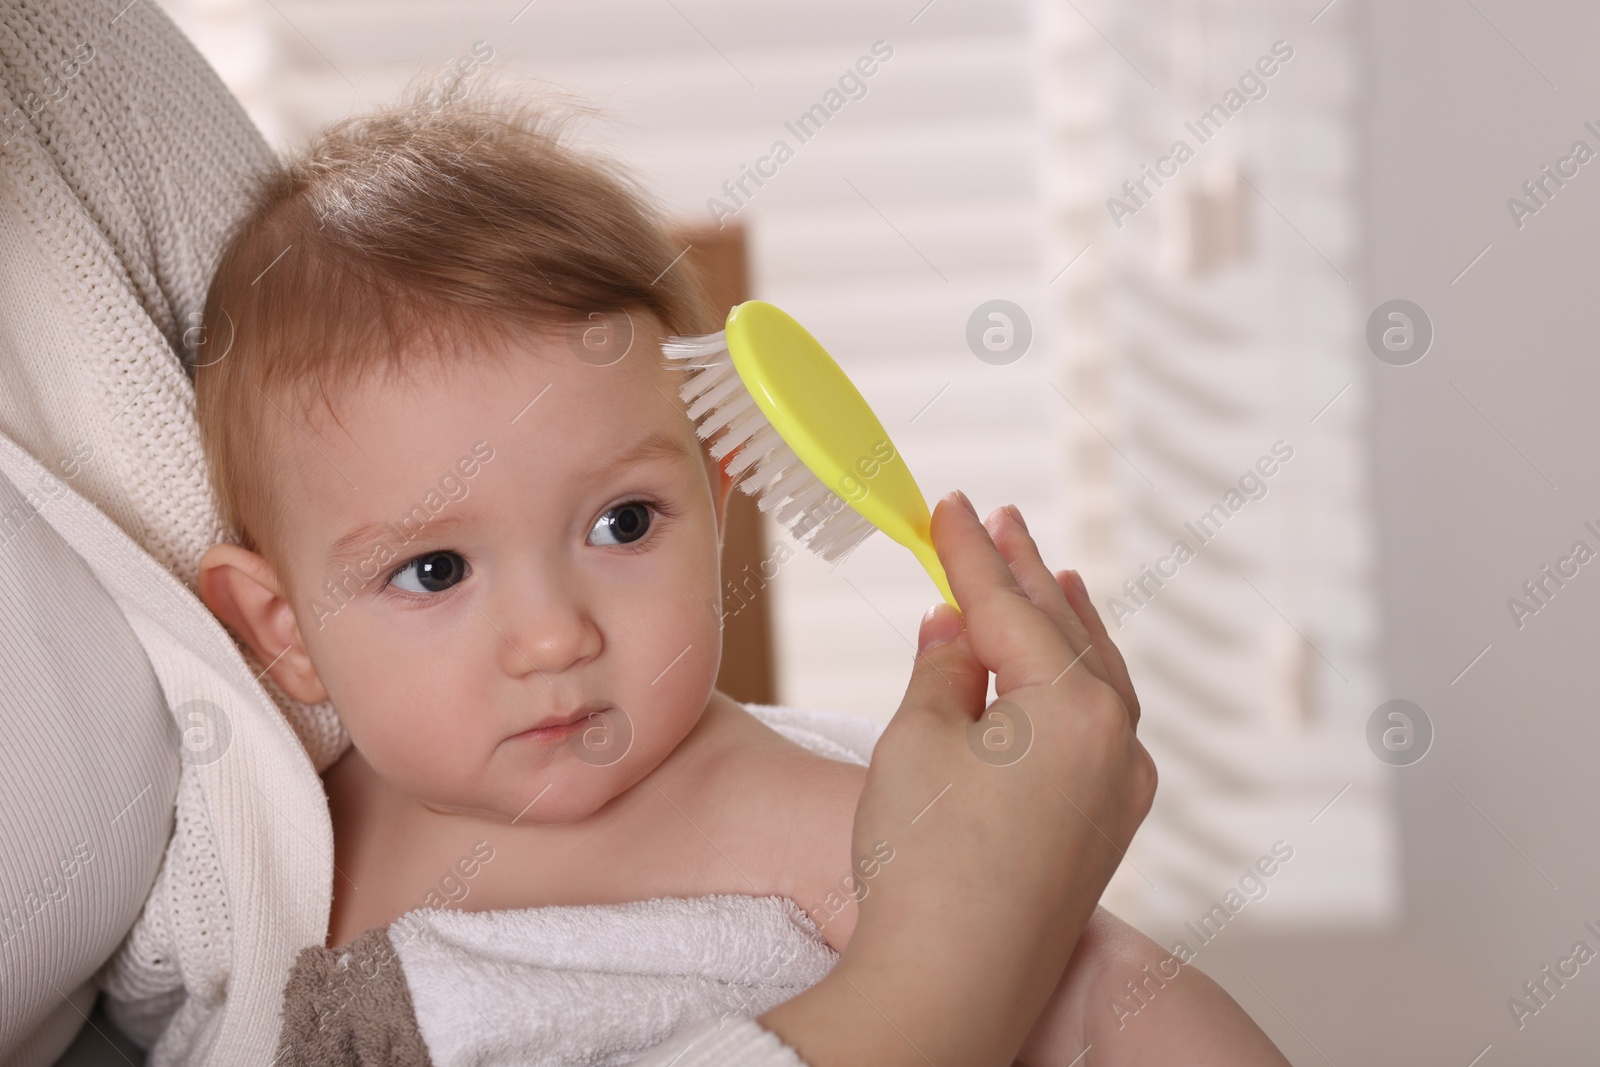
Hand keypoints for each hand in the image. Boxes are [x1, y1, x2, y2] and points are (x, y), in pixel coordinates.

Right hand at [760, 492, 1155, 1066]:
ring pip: (1096, 678)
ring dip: (1066, 622)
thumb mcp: (918, 740)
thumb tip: (956, 628)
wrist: (949, 989)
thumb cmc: (927, 864)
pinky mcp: (1106, 830)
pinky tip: (1066, 671)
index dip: (969, 551)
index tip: (946, 506)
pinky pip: (1101, 728)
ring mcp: (1120, 790)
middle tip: (998, 517)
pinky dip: (1079, 684)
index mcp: (1076, 706)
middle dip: (1025, 573)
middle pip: (1064, 631)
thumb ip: (944, 669)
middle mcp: (1117, 742)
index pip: (1009, 606)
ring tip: (1051, 571)